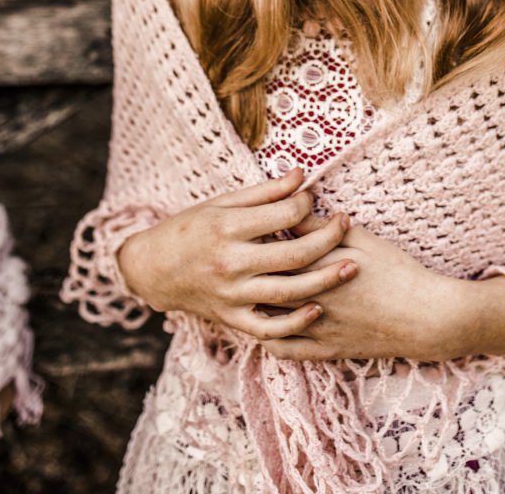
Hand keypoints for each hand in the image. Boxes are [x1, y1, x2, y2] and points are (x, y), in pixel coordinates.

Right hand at [116, 168, 358, 341]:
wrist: (152, 268)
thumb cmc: (190, 228)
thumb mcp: (222, 203)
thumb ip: (265, 192)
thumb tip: (302, 175)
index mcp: (228, 228)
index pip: (283, 215)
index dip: (306, 204)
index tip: (314, 199)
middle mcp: (231, 263)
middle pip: (294, 255)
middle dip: (328, 238)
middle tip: (346, 224)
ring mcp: (232, 296)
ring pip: (289, 292)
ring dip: (325, 280)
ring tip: (351, 266)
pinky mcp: (231, 319)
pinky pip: (269, 329)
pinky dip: (296, 323)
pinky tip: (317, 308)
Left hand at [260, 217, 460, 361]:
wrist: (423, 315)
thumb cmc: (394, 270)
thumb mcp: (359, 239)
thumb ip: (319, 227)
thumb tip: (290, 211)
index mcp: (314, 268)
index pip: (270, 251)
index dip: (255, 240)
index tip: (249, 230)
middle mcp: (308, 300)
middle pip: (262, 283)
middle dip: (249, 269)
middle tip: (243, 254)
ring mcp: (314, 329)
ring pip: (266, 318)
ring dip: (253, 302)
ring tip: (247, 286)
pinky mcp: (324, 351)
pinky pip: (284, 349)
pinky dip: (268, 337)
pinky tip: (263, 323)